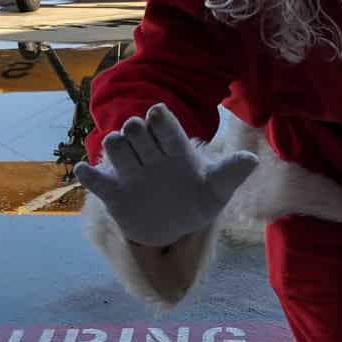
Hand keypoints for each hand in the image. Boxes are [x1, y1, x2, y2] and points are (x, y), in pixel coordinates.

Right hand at [75, 104, 257, 246]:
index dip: (160, 119)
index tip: (157, 114)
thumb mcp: (217, 190)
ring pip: (114, 146)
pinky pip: (95, 180)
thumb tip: (252, 159)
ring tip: (126, 159)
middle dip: (137, 132)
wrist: (175, 227)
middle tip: (144, 144)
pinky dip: (88, 174)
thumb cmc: (197, 200)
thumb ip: (231, 173)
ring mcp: (130, 172)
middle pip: (135, 129)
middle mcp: (150, 155)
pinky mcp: (113, 193)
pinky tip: (88, 171)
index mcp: (175, 149)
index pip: (164, 125)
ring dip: (116, 147)